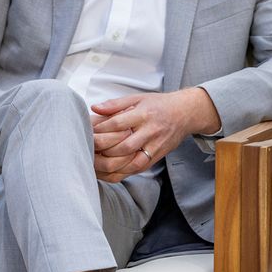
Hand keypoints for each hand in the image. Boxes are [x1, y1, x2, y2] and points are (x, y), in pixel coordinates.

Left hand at [91, 87, 220, 182]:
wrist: (185, 113)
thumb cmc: (159, 105)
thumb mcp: (138, 98)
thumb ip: (115, 104)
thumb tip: (94, 108)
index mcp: (144, 114)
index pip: (118, 124)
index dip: (100, 129)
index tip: (87, 132)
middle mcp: (150, 131)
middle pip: (123, 146)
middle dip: (102, 150)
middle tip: (86, 151)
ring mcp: (155, 146)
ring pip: (130, 163)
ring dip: (109, 166)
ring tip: (93, 164)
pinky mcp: (156, 157)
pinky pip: (136, 169)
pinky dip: (120, 173)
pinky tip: (107, 172)